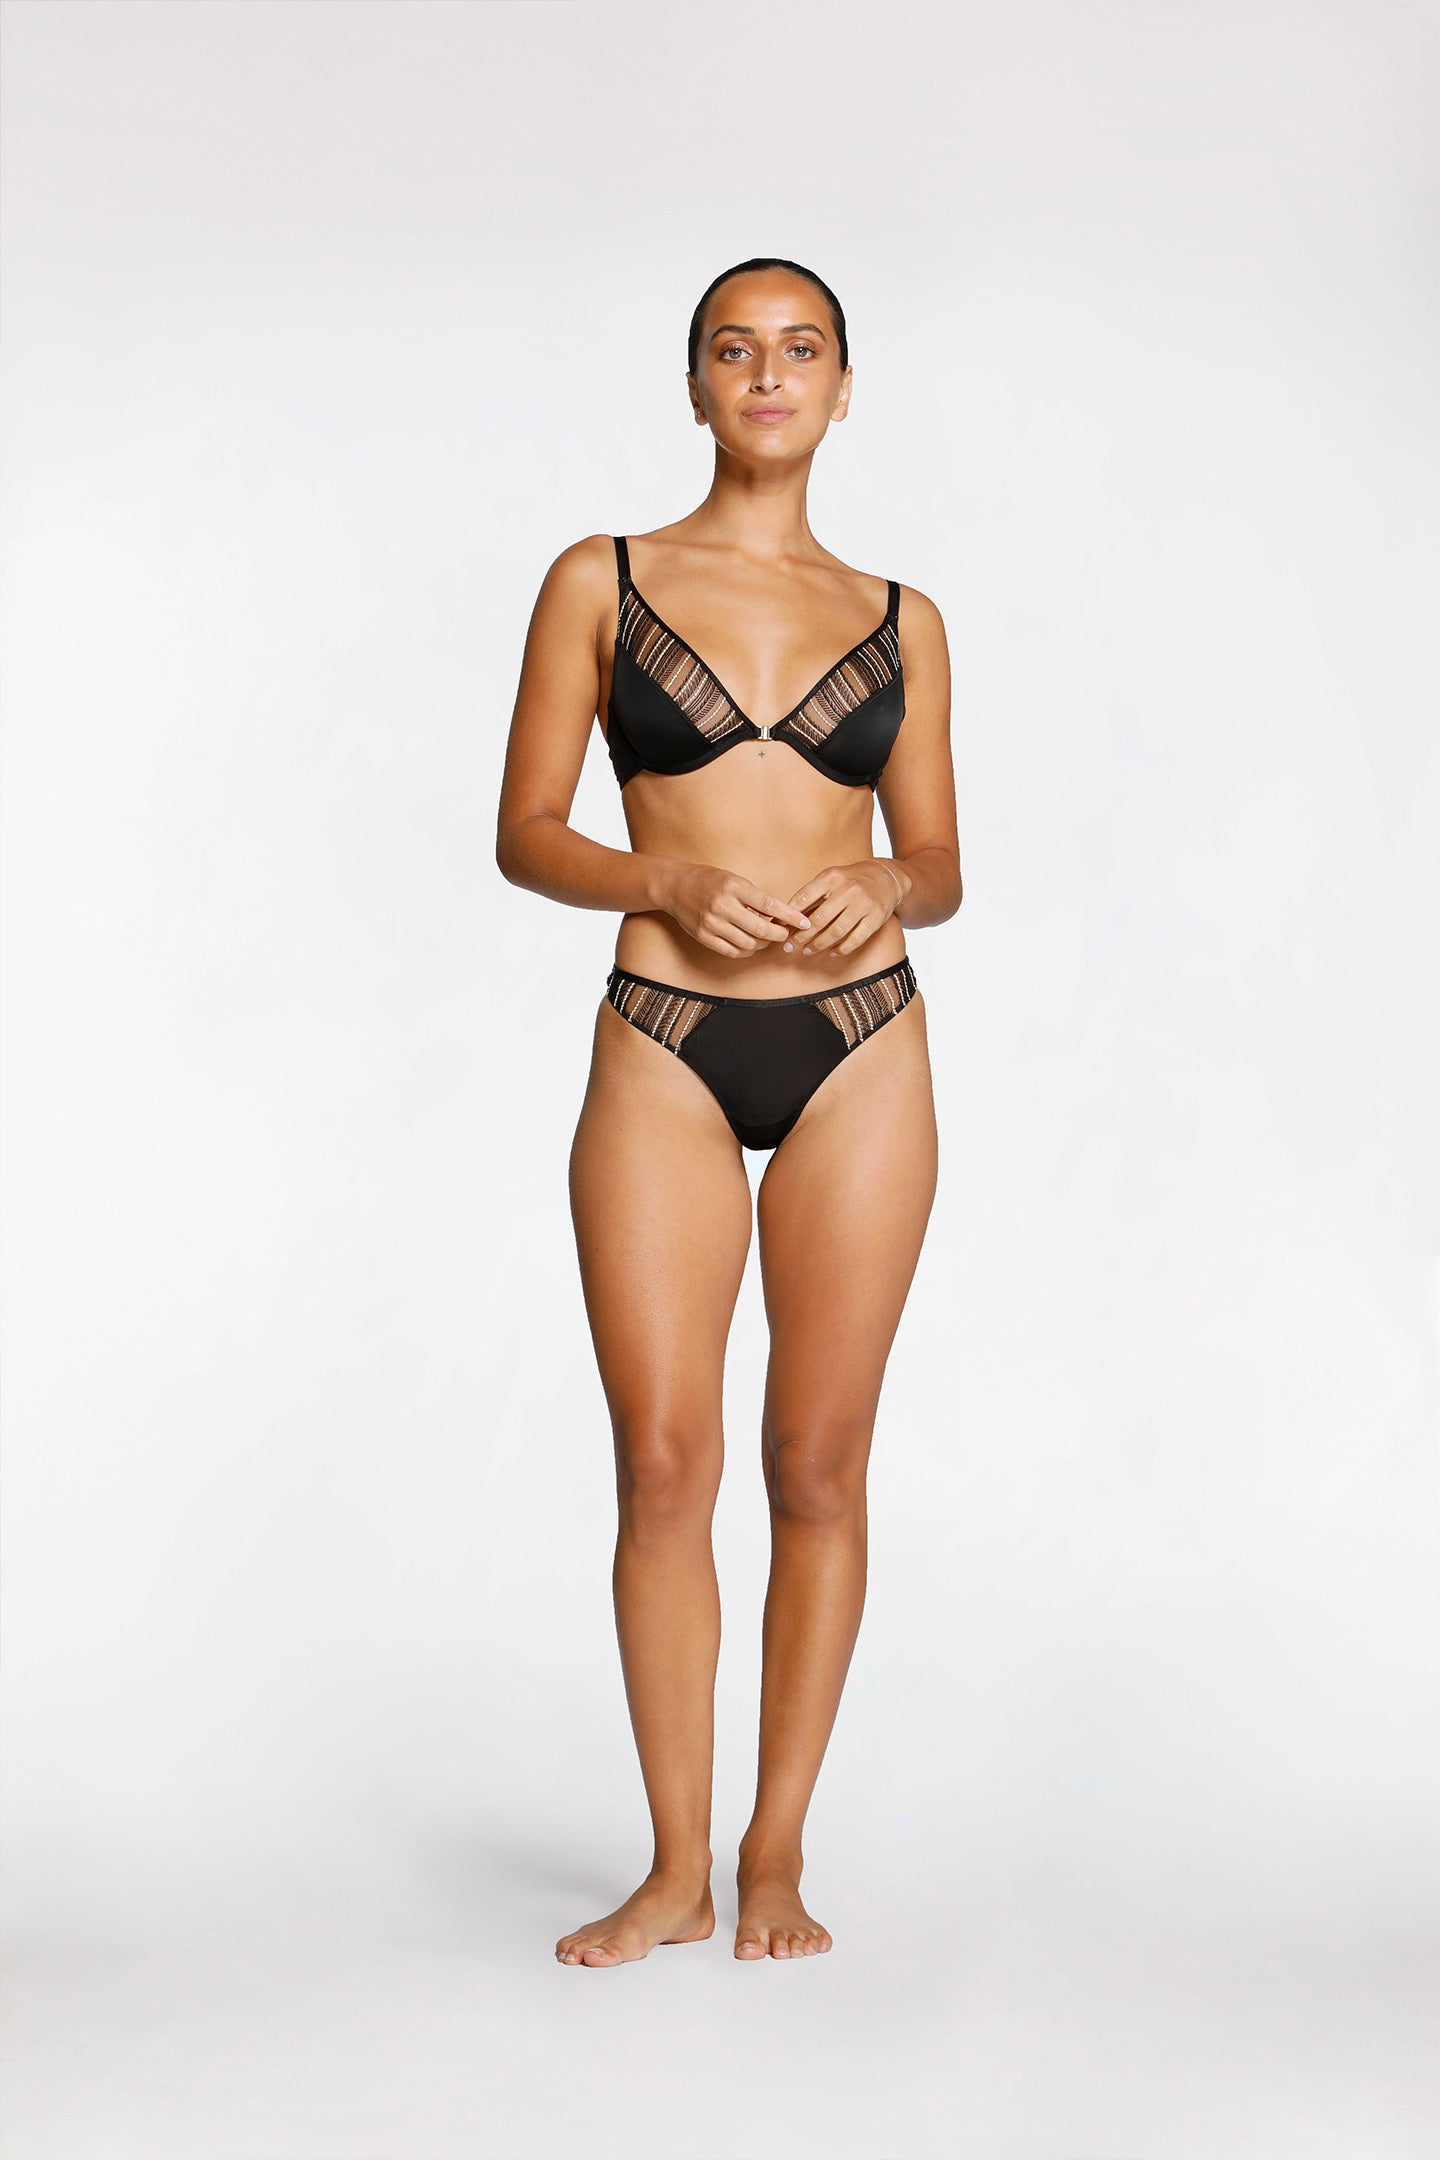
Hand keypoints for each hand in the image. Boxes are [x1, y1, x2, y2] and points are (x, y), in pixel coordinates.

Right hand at [661, 862, 813, 959]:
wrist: (675, 886)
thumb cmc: (709, 880)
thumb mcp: (735, 880)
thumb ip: (755, 898)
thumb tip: (781, 917)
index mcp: (734, 887)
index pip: (770, 905)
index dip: (790, 916)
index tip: (805, 922)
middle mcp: (723, 906)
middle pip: (761, 930)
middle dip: (779, 935)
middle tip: (785, 934)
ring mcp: (712, 923)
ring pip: (748, 944)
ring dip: (762, 944)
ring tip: (766, 938)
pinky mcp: (704, 937)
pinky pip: (732, 951)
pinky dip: (746, 951)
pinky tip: (750, 944)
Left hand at [785, 860, 908, 957]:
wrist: (886, 877)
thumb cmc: (850, 880)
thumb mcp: (830, 879)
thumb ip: (811, 896)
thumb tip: (785, 917)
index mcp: (832, 877)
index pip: (804, 897)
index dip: (789, 915)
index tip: (780, 928)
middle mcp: (848, 889)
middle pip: (819, 919)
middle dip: (800, 936)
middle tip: (788, 947)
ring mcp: (863, 904)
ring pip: (836, 931)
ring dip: (818, 945)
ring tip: (806, 951)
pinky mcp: (876, 917)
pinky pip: (856, 939)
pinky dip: (842, 949)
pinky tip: (832, 953)